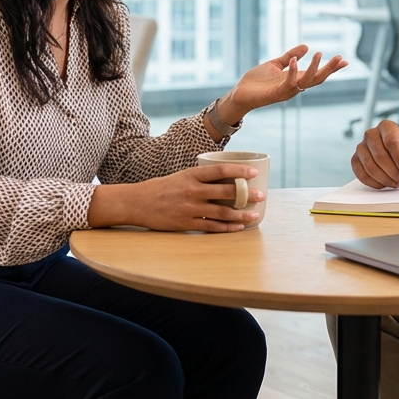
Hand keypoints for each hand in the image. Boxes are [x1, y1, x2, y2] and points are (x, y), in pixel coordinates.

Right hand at [86, 164, 264, 232]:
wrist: (137, 203)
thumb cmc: (161, 188)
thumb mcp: (181, 177)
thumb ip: (201, 179)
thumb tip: (226, 179)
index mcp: (191, 175)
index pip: (220, 170)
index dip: (238, 171)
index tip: (253, 172)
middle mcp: (192, 190)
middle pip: (225, 192)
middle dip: (246, 194)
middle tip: (261, 195)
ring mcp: (189, 208)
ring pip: (222, 212)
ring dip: (241, 214)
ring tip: (255, 215)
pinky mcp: (186, 223)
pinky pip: (211, 226)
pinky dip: (227, 228)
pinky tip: (239, 227)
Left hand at [219, 45, 348, 121]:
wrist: (240, 93)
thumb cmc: (257, 81)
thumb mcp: (275, 64)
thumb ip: (290, 56)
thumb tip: (306, 46)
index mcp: (295, 79)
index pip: (317, 73)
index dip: (330, 68)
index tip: (344, 60)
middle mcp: (294, 86)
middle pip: (317, 79)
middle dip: (329, 69)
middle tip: (340, 58)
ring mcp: (286, 91)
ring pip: (306, 82)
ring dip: (314, 68)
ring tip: (320, 53)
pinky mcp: (276, 93)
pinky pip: (288, 83)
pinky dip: (293, 72)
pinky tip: (295, 61)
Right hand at [352, 119, 398, 188]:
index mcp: (386, 126)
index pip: (390, 142)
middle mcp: (371, 134)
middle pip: (379, 156)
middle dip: (393, 171)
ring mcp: (361, 147)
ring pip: (369, 166)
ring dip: (384, 179)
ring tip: (397, 182)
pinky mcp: (355, 159)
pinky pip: (361, 174)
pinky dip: (374, 183)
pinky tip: (385, 184)